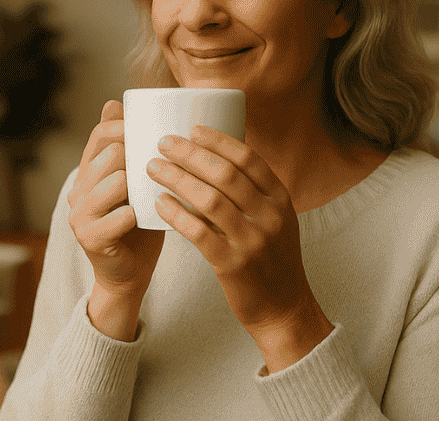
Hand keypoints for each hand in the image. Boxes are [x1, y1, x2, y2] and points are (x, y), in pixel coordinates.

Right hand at [68, 100, 163, 302]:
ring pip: (114, 182)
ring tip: (151, 196)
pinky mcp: (90, 238)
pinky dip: (137, 216)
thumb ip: (127, 149)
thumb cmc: (138, 225)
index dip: (125, 127)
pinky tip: (143, 220)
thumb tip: (115, 101)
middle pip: (110, 155)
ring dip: (139, 187)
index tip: (152, 131)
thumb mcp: (135, 183)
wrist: (129, 274)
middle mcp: (77, 190)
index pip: (100, 134)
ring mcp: (79, 215)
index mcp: (88, 172)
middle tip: (159, 173)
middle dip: (139, 159)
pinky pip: (120, 216)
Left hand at [147, 126, 332, 361]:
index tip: (193, 129)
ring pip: (209, 200)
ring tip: (153, 168)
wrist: (284, 308)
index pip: (249, 159)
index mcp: (281, 200)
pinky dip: (176, 214)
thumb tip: (216, 159)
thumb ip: (254, 194)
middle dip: (190, 154)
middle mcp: (270, 217)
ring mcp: (252, 241)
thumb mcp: (277, 221)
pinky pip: (199, 233)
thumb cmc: (273, 260)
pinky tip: (159, 202)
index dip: (219, 141)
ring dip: (177, 179)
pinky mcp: (232, 265)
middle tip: (164, 143)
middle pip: (226, 174)